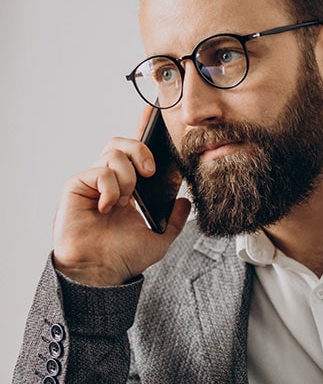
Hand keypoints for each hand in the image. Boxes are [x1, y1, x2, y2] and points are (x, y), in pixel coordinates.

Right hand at [53, 107, 190, 284]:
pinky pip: (100, 170)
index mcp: (128, 189)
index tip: (154, 112)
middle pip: (122, 143)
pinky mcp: (77, 185)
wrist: (101, 272)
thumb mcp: (159, 239)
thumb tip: (185, 202)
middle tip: (151, 171)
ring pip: (113, 153)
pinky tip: (109, 206)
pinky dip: (111, 187)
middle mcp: (109, 182)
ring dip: (127, 176)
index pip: (136, 153)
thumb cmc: (122, 257)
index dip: (143, 129)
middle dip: (141, 149)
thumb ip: (175, 221)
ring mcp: (93, 182)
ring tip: (127, 201)